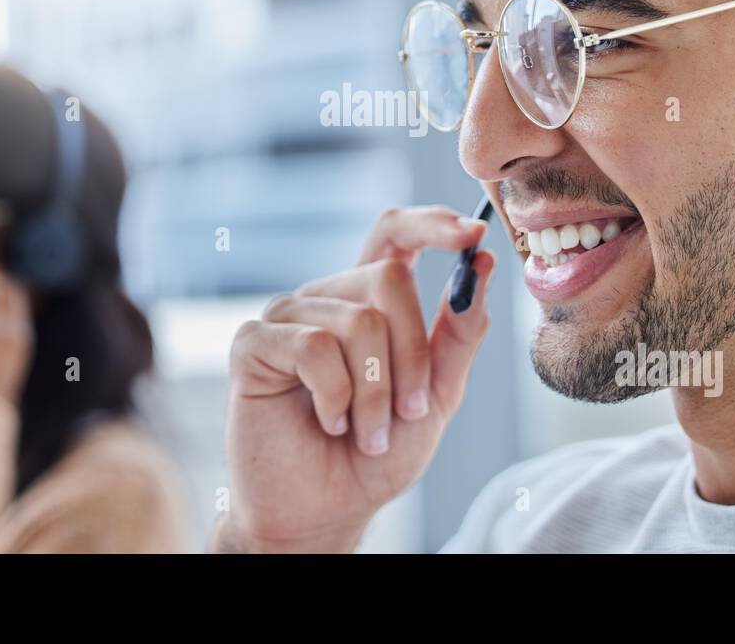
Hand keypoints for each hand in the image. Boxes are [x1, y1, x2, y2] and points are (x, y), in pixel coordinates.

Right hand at [217, 206, 494, 552]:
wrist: (326, 510)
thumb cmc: (377, 453)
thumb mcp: (437, 396)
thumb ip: (458, 335)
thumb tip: (481, 267)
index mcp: (369, 299)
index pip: (395, 234)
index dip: (431, 223)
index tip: (473, 233)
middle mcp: (327, 296)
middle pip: (389, 278)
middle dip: (413, 355)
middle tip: (409, 410)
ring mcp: (288, 316)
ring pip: (357, 321)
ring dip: (376, 394)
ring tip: (366, 431)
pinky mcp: (254, 343)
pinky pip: (313, 347)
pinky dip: (336, 396)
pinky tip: (328, 422)